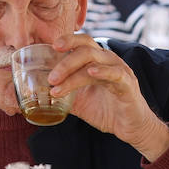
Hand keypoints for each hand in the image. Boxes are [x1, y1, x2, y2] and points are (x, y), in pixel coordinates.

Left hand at [48, 31, 168, 161]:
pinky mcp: (128, 85)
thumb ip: (62, 94)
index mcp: (97, 61)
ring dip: (73, 71)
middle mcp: (109, 61)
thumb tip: (38, 94)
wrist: (130, 128)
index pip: (82, 42)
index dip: (68, 40)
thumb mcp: (78, 102)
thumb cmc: (106, 111)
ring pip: (95, 60)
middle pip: (86, 48)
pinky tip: (90, 73)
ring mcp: (120, 71)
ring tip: (57, 84)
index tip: (51, 46)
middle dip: (65, 61)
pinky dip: (102, 71)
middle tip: (50, 77)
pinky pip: (116, 73)